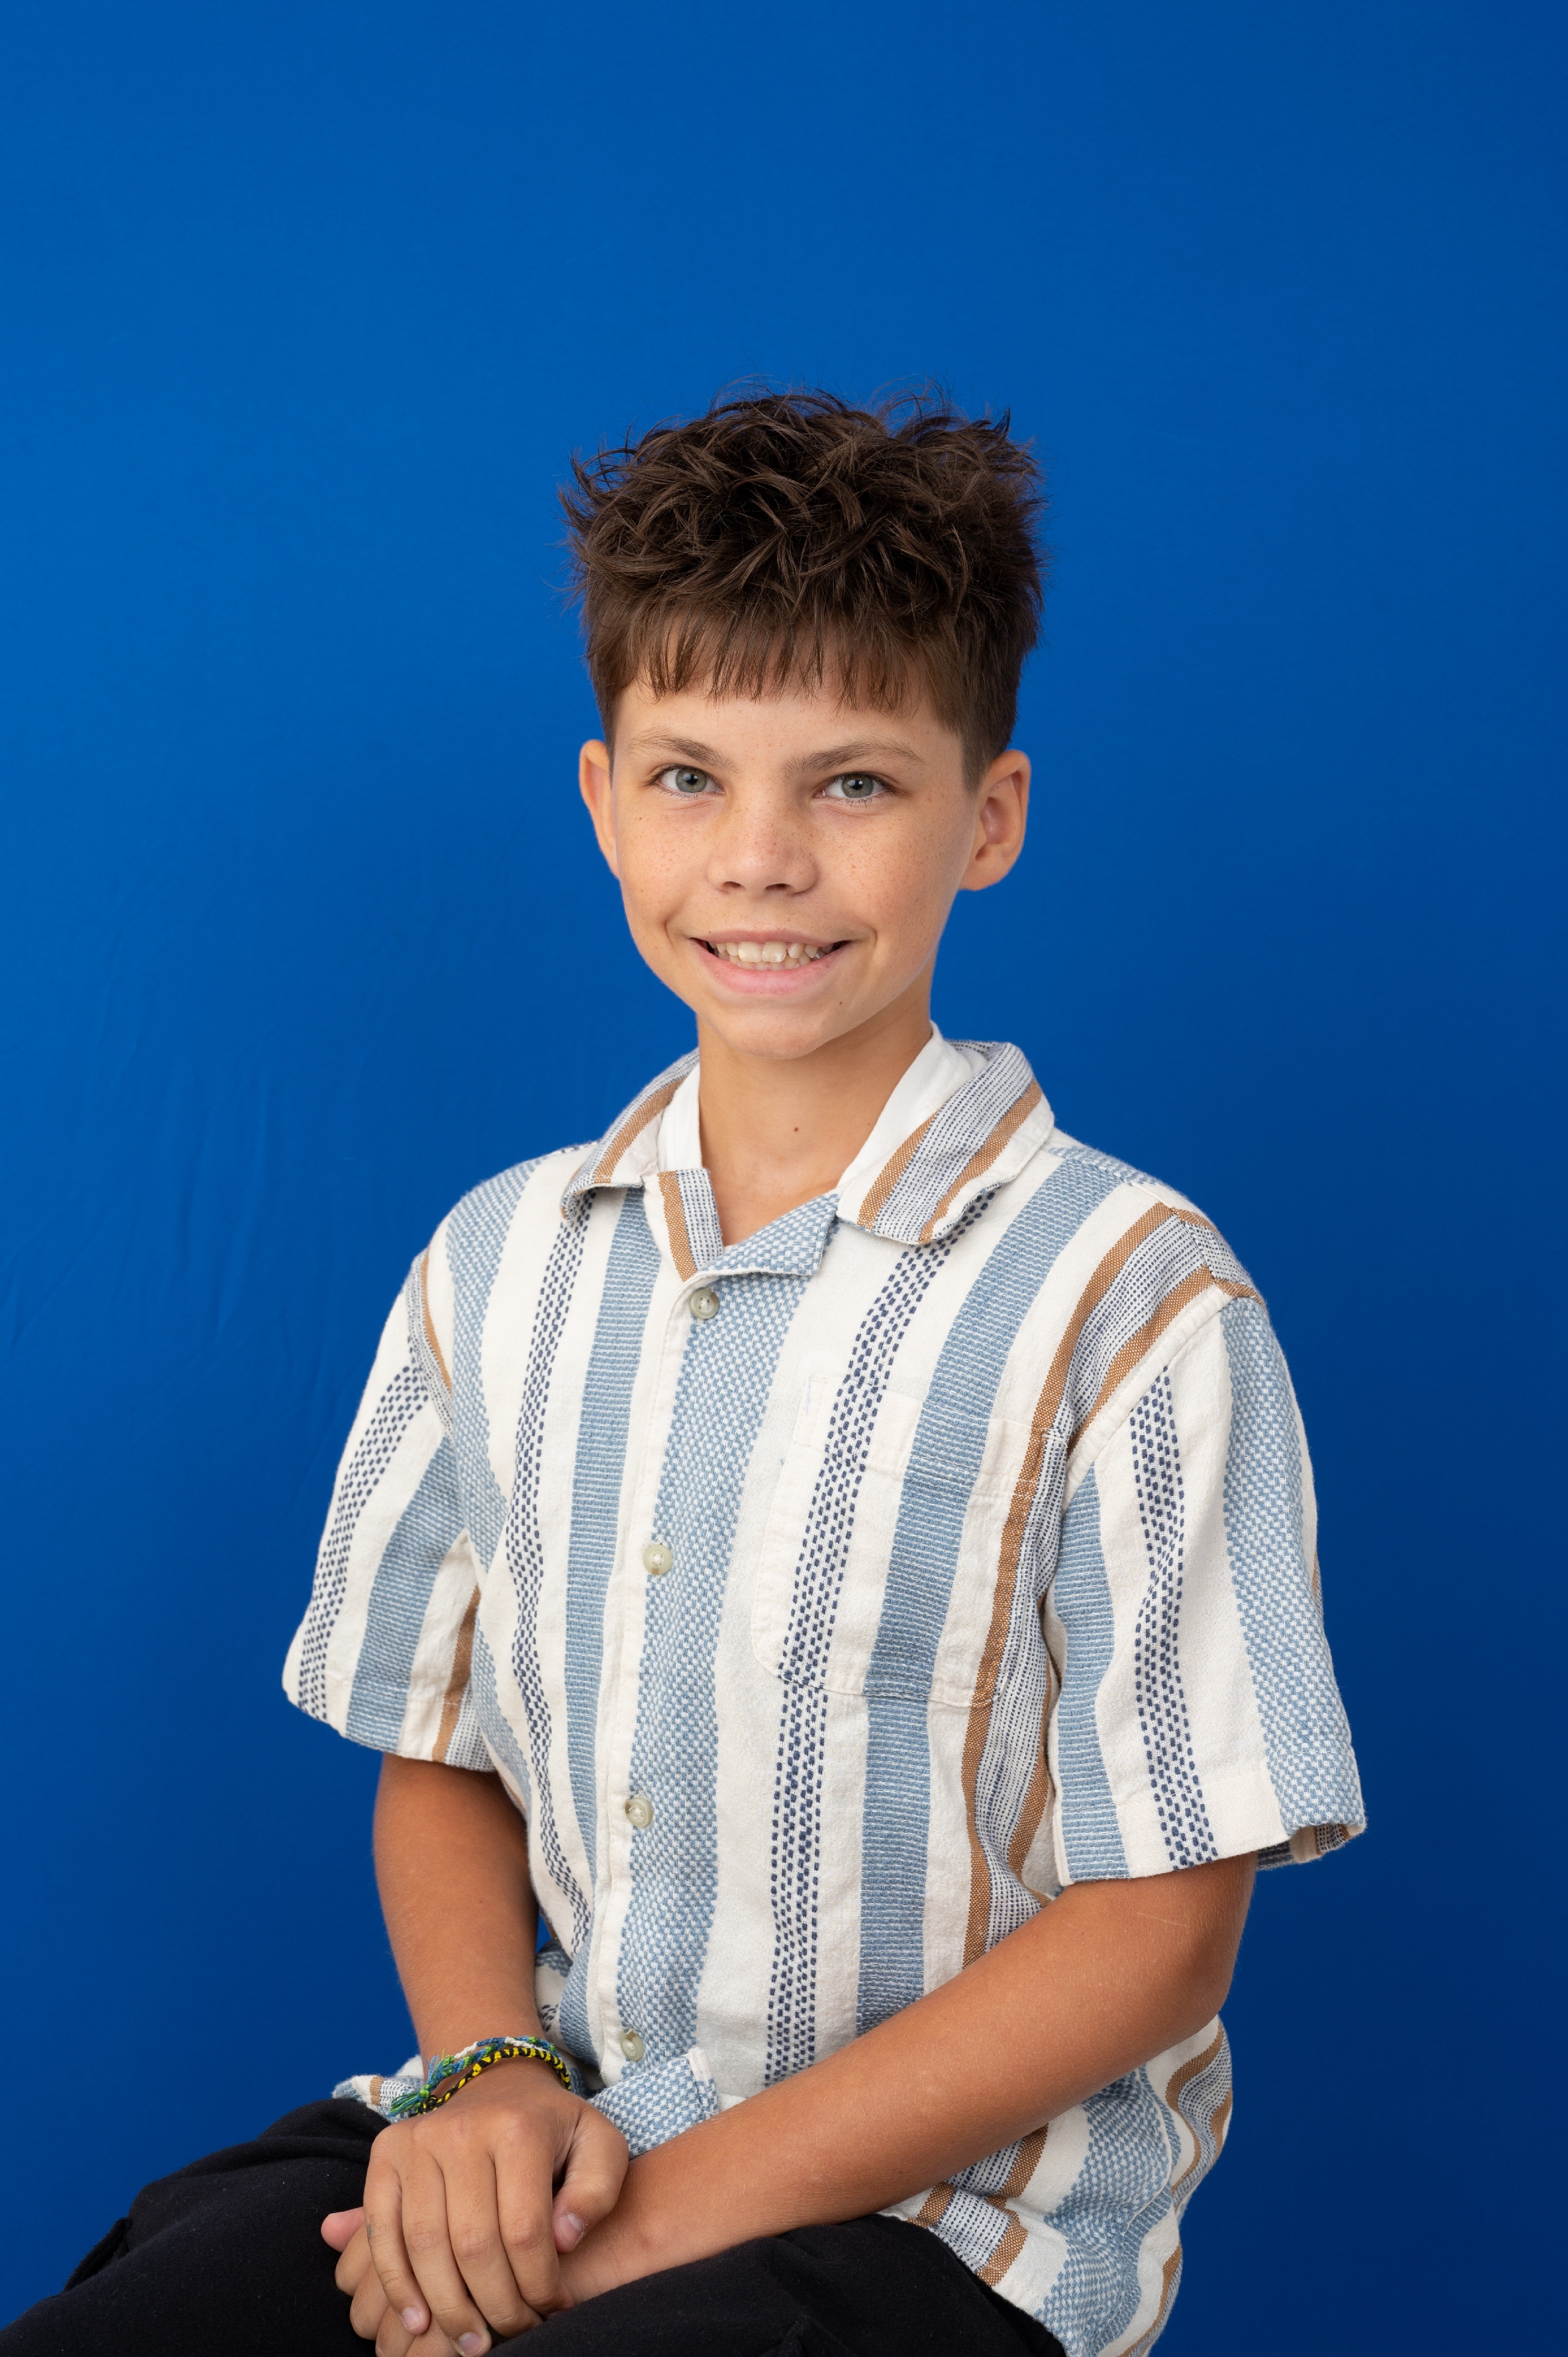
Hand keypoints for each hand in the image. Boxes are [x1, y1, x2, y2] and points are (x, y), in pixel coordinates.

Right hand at [335, 2059, 628, 2349]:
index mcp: (518, 2128)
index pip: (525, 2230)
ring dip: (448, 2308)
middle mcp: (461, 2129)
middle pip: (472, 2244)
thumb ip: (596, 2191)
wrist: (502, 2088)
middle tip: (514, 2334)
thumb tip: (564, 2239)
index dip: (539, 2285)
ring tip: (473, 2343)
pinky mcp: (386, 2154)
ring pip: (425, 2245)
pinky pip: (382, 2231)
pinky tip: (420, 2321)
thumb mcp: (600, 2147)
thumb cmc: (555, 2132)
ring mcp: (417, 2140)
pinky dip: (397, 2284)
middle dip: (496, 2306)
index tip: (554, 2308)